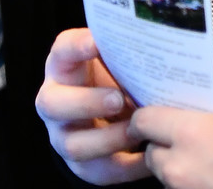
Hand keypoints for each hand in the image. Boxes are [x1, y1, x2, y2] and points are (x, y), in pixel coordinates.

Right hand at [36, 28, 150, 183]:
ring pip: (74, 145)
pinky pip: (100, 170)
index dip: (76, 47)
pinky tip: (150, 156)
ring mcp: (63, 135)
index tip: (96, 42)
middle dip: (87, 102)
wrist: (106, 109)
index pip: (62, 50)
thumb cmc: (113, 76)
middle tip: (118, 98)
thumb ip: (125, 52)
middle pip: (54, 104)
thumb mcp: (115, 60)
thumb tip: (158, 42)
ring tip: (137, 130)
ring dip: (108, 139)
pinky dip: (128, 167)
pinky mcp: (81, 163)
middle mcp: (55, 101)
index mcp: (63, 66)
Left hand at [128, 107, 212, 188]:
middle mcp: (176, 163)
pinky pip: (176, 188)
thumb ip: (193, 120)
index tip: (148, 121)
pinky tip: (205, 177)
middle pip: (151, 152)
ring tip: (198, 162)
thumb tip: (175, 119)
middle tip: (179, 142)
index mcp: (187, 132)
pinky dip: (184, 182)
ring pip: (163, 174)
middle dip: (160, 147)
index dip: (143, 120)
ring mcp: (180, 188)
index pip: (143, 121)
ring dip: (173, 167)